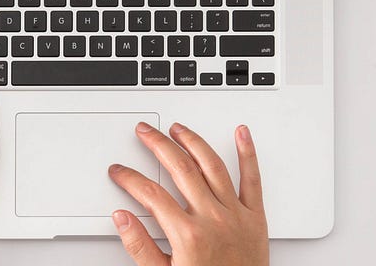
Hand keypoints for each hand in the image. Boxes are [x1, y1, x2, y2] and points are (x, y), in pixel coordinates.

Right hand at [109, 123, 268, 265]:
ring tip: (179, 129)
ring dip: (193, 142)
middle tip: (145, 132)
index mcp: (187, 235)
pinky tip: (241, 134)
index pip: (150, 195)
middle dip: (158, 145)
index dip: (130, 178)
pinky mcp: (255, 218)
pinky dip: (248, 154)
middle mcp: (212, 219)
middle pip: (180, 169)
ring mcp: (236, 216)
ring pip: (212, 166)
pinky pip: (252, 180)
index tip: (119, 171)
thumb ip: (140, 247)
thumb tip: (122, 218)